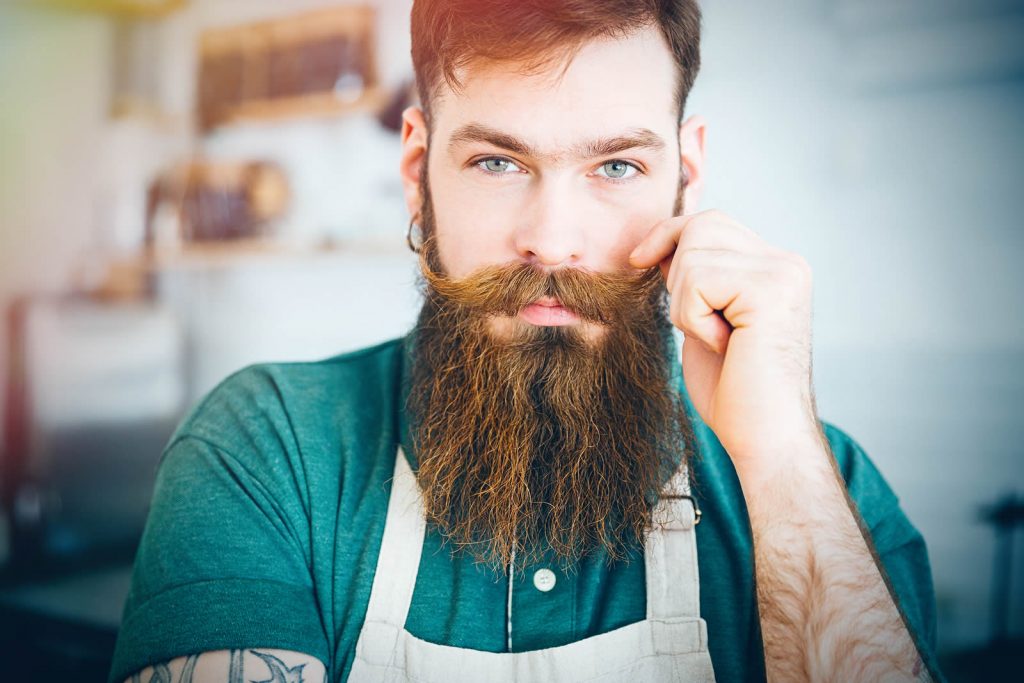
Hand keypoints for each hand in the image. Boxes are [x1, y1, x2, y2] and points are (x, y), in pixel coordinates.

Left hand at [629, 210, 817, 470]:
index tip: (638, 259)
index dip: (668, 236)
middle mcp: (786, 263)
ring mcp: (783, 274)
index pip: (710, 222)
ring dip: (684, 304)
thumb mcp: (705, 319)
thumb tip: (663, 242)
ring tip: (715, 339)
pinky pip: (699, 281)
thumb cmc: (733, 390)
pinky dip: (692, 317)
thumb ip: (696, 278)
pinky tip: (722, 345)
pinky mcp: (770, 291)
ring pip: (693, 254)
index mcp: (775, 267)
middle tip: (696, 325)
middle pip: (700, 226)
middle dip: (677, 276)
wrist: (763, 437)